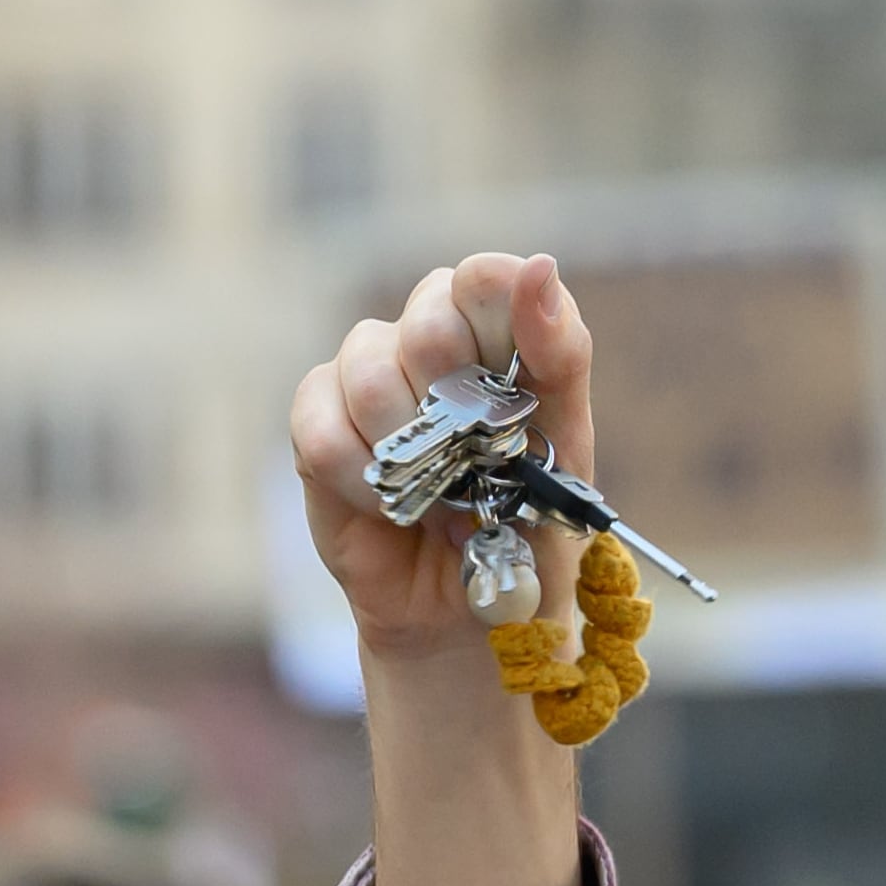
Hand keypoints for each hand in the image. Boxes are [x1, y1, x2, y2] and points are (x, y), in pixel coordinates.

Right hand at [285, 252, 593, 672]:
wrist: (470, 618)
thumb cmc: (527, 534)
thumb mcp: (568, 454)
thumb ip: (560, 356)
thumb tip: (539, 268)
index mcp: (505, 338)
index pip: (488, 277)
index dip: (498, 309)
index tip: (513, 379)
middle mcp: (432, 340)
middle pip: (430, 313)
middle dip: (457, 397)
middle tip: (472, 458)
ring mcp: (368, 374)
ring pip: (369, 365)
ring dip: (410, 447)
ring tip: (435, 497)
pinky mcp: (317, 421)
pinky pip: (322, 425)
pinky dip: (360, 478)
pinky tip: (387, 506)